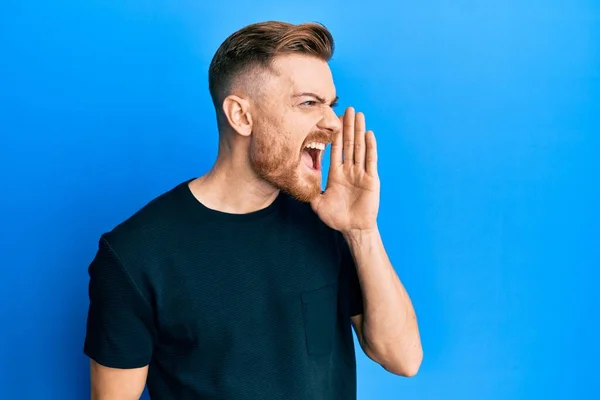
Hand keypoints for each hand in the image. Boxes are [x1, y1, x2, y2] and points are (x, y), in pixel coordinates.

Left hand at [311, 107, 379, 233]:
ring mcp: (361, 173)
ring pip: (359, 148)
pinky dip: (370, 147)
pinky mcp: (371, 179)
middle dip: (348, 126)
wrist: (353, 229)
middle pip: (349, 144)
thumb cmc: (336, 218)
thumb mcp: (317, 204)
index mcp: (336, 174)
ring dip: (359, 131)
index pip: (336, 150)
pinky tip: (368, 133)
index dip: (335, 135)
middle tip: (348, 109)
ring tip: (359, 115)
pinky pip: (370, 160)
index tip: (334, 120)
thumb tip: (295, 184)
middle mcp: (349, 170)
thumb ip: (309, 193)